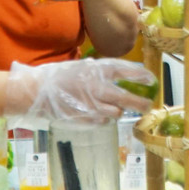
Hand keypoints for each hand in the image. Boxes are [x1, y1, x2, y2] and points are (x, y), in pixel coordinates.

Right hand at [5, 58, 155, 122]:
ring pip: (116, 114)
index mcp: (96, 70)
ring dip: (118, 112)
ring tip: (115, 110)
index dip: (141, 77)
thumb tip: (119, 75)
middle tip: (148, 106)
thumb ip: (100, 72)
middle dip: (140, 104)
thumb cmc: (58, 77)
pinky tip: (98, 115)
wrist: (36, 92)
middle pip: (126, 98)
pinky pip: (102, 122)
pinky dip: (103, 119)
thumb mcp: (81, 67)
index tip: (152, 80)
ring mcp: (92, 106)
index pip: (125, 72)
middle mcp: (97, 88)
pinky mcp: (86, 119)